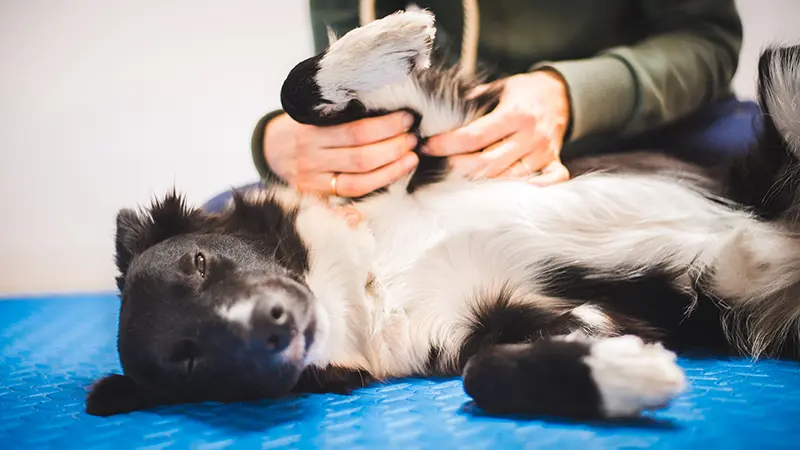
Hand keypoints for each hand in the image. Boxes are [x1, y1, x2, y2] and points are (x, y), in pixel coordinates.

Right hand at [263, 111, 419, 196]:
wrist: (270, 149)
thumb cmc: (301, 126)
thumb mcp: (312, 112)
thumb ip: (339, 111)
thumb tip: (382, 104)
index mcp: (310, 132)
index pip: (355, 132)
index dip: (385, 127)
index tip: (406, 118)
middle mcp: (311, 158)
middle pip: (361, 158)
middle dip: (393, 148)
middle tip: (413, 138)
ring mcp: (314, 181)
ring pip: (359, 182)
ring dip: (391, 170)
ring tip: (411, 157)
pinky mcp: (317, 197)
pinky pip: (350, 199)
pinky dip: (373, 193)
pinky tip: (394, 181)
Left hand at [423, 70, 571, 185]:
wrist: (559, 92)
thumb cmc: (523, 91)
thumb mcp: (498, 87)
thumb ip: (472, 102)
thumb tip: (436, 114)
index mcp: (515, 113)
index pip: (474, 136)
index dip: (447, 144)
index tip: (427, 146)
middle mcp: (531, 136)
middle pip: (488, 163)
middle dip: (458, 167)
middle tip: (438, 165)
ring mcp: (544, 152)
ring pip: (509, 178)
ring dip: (482, 182)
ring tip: (459, 177)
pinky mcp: (554, 163)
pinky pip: (546, 183)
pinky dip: (526, 190)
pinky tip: (502, 191)